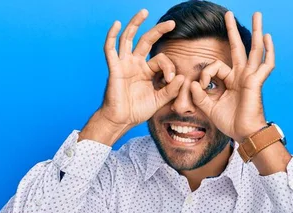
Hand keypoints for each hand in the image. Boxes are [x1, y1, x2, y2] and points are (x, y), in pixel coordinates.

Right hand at [99, 9, 184, 137]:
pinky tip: (117, 24)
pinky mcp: (114, 68)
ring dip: (136, 24)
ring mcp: (124, 64)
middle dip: (159, 30)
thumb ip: (170, 90)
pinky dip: (112, 35)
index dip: (169, 67)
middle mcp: (135, 64)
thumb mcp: (159, 100)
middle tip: (172, 23)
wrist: (122, 121)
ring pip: (129, 38)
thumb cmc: (138, 111)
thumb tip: (182, 77)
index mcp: (146, 71)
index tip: (171, 80)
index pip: (161, 60)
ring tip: (144, 12)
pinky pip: (110, 49)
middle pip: (146, 41)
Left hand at [189, 11, 274, 141]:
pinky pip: (265, 64)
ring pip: (254, 50)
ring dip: (255, 31)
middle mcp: (241, 76)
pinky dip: (268, 51)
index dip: (205, 74)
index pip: (215, 67)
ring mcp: (250, 77)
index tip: (201, 86)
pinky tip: (267, 37)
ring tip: (258, 15)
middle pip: (238, 48)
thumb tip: (191, 83)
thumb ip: (199, 95)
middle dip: (232, 31)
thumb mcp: (209, 107)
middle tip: (228, 13)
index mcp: (230, 81)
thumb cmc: (230, 122)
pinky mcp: (256, 82)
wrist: (243, 133)